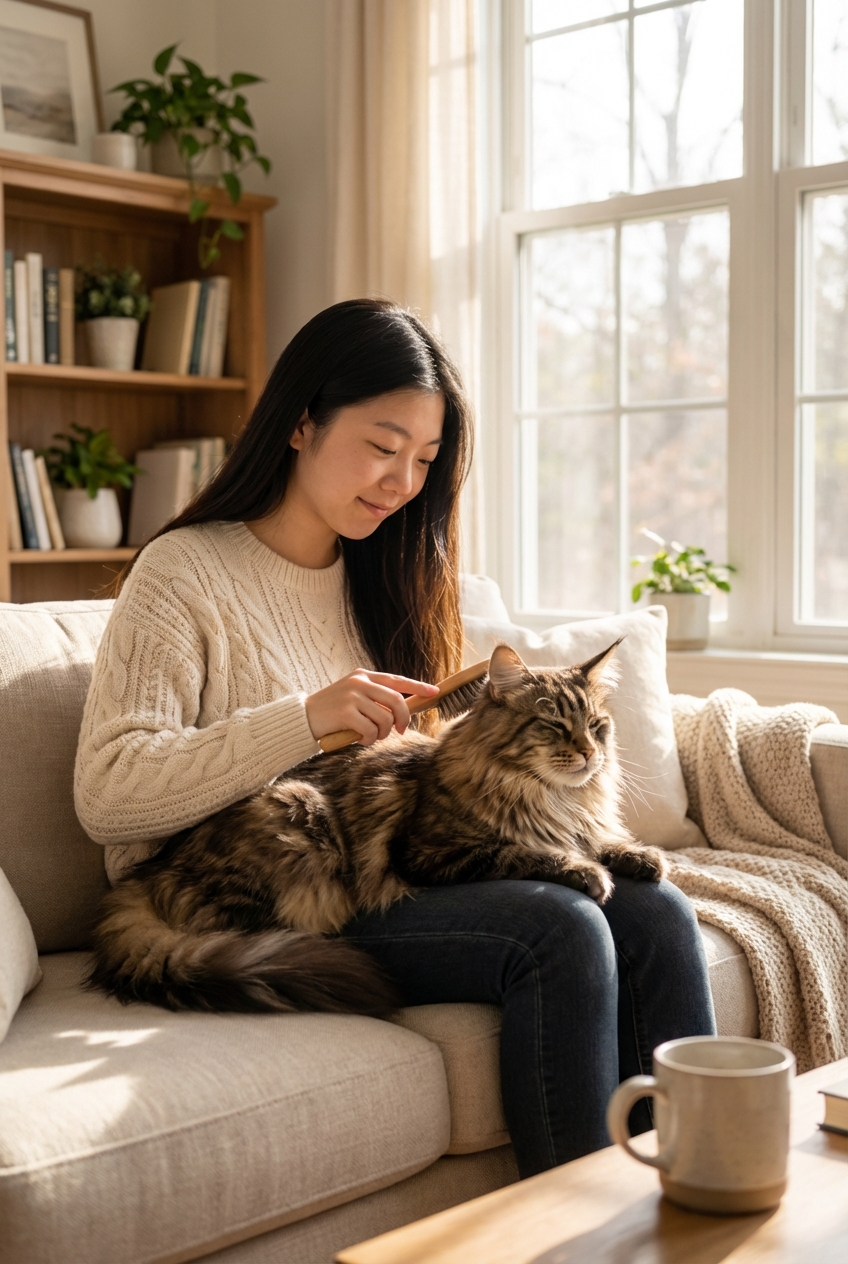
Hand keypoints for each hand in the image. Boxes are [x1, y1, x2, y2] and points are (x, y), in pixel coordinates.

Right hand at [305, 670, 439, 745]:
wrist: (302, 717)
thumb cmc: (331, 712)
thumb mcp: (353, 697)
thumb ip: (374, 700)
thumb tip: (401, 713)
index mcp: (363, 675)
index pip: (396, 680)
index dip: (417, 687)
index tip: (434, 692)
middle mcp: (359, 682)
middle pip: (396, 700)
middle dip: (402, 719)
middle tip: (399, 731)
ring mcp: (352, 696)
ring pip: (385, 719)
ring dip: (381, 734)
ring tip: (369, 736)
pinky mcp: (346, 712)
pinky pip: (371, 730)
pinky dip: (368, 740)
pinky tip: (359, 739)